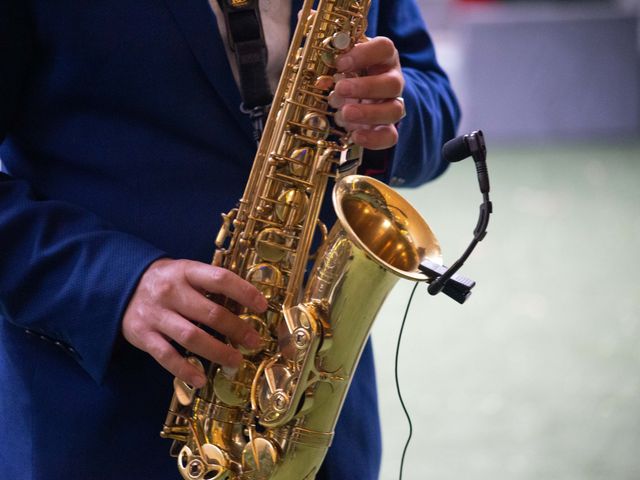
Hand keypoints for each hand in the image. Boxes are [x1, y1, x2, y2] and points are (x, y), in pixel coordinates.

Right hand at [122, 258, 267, 387]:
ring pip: (192, 337)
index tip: (262, 306)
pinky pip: (167, 356)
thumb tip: (244, 306)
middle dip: (237, 329)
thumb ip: (210, 285)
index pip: (220, 279)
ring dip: (218, 351)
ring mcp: (156, 315)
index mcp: (186, 271)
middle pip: (210, 313)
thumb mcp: (186, 272)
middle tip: (255, 341)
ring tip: (236, 360)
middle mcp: (171, 292)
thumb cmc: (165, 281)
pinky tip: (201, 379)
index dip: (244, 292)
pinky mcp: (143, 335)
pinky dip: (185, 369)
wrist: (117, 285)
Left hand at [333, 36, 405, 149]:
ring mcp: (391, 105)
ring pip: (394, 110)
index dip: (364, 54)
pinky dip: (374, 139)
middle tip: (340, 90)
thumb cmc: (350, 72)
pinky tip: (355, 136)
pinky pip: (390, 136)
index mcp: (382, 57)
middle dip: (365, 88)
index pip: (385, 48)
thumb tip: (306, 16)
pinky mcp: (387, 128)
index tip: (340, 62)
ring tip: (344, 114)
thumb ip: (327, 40)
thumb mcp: (340, 55)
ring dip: (368, 113)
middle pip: (392, 83)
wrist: (361, 97)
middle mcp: (392, 80)